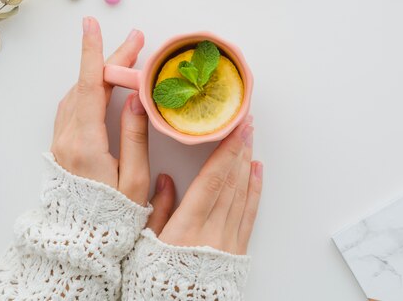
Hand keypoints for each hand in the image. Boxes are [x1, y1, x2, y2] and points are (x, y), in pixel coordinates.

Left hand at [51, 17, 149, 205]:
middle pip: (86, 85)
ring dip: (99, 72)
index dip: (94, 53)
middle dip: (110, 58)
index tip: (93, 26)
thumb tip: (137, 98)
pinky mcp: (62, 145)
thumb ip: (135, 136)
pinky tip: (103, 85)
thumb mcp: (133, 179)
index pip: (90, 87)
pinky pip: (72, 106)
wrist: (79, 240)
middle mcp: (68, 136)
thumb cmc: (111, 215)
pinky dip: (89, 87)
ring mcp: (61, 140)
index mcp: (86, 142)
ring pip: (77, 93)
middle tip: (135, 40)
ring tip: (125, 59)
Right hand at [145, 117, 262, 254]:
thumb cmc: (156, 280)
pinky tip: (256, 170)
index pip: (211, 180)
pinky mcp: (238, 251)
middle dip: (239, 148)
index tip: (235, 129)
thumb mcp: (145, 243)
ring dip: (246, 162)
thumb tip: (164, 178)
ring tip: (250, 138)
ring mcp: (228, 241)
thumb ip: (157, 209)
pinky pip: (250, 213)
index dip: (226, 152)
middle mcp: (212, 231)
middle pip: (229, 182)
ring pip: (241, 193)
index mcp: (186, 227)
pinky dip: (255, 189)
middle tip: (245, 123)